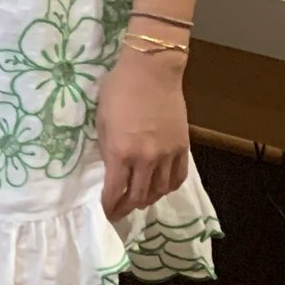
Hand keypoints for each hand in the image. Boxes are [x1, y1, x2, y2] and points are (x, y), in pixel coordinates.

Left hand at [96, 48, 191, 217]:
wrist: (151, 72)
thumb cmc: (118, 89)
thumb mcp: (101, 119)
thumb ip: (107, 147)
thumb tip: (111, 167)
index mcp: (121, 152)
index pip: (115, 190)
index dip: (109, 206)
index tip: (104, 212)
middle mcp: (145, 159)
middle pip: (138, 196)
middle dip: (126, 208)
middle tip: (119, 212)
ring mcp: (167, 155)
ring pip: (159, 190)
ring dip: (148, 200)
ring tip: (138, 201)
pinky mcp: (182, 148)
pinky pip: (177, 177)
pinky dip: (168, 188)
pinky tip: (161, 188)